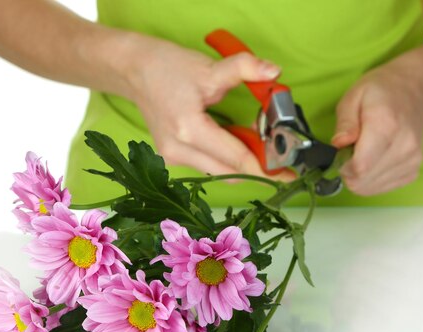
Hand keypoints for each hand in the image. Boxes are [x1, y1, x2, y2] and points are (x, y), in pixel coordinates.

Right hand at [123, 34, 295, 180]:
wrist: (134, 71)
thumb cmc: (167, 68)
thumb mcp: (209, 67)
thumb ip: (244, 69)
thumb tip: (273, 72)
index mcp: (189, 131)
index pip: (236, 158)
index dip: (266, 168)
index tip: (288, 174)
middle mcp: (179, 151)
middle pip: (230, 172)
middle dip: (257, 167)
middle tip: (280, 158)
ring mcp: (173, 158)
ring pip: (219, 172)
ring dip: (241, 162)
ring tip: (256, 140)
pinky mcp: (172, 158)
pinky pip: (208, 166)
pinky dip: (226, 158)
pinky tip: (234, 140)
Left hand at [331, 62, 422, 195]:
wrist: (414, 93)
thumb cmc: (382, 93)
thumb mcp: (354, 96)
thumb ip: (345, 122)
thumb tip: (339, 144)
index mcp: (386, 125)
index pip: (360, 166)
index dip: (343, 166)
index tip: (341, 154)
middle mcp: (404, 146)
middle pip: (363, 180)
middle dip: (348, 172)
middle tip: (350, 151)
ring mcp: (411, 160)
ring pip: (370, 187)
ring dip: (359, 176)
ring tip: (364, 153)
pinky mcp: (412, 171)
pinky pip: (382, 187)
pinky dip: (371, 179)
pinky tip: (374, 160)